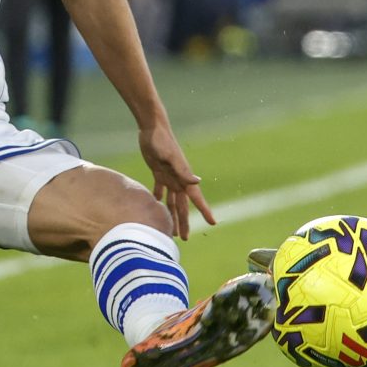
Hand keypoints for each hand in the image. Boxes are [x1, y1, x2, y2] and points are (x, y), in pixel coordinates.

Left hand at [139, 121, 215, 239]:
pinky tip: (155, 206)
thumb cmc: (162, 141)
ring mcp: (169, 175)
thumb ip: (183, 171)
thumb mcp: (170, 157)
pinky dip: (158, 198)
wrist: (152, 128)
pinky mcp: (159, 171)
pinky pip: (159, 189)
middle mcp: (179, 179)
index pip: (196, 198)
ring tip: (170, 229)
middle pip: (182, 205)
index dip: (205, 211)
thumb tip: (197, 182)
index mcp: (184, 177)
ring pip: (171, 200)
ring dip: (171, 214)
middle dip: (184, 221)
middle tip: (185, 238)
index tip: (213, 223)